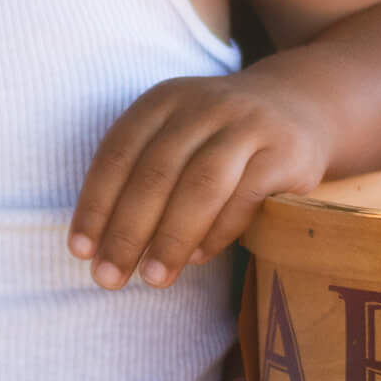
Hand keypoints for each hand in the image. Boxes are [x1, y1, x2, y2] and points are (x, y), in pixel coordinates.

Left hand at [68, 71, 331, 289]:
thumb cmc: (220, 137)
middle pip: (156, 172)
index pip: (118, 153)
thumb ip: (142, 176)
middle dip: (127, 231)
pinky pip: (246, 197)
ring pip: (201, 185)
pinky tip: (197, 259)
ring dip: (171, 238)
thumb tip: (101, 248)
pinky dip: (218, 232)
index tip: (81, 251)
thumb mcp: (176, 135)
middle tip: (109, 277)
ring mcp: (248, 126)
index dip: (95, 204)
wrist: (299, 106)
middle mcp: (203, 106)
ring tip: (152, 279)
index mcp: (164, 101)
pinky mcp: (285, 152)